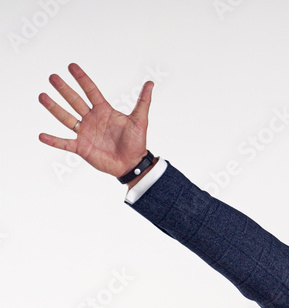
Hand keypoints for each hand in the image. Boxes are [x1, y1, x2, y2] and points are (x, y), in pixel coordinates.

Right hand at [38, 63, 152, 177]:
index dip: (82, 79)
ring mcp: (85, 133)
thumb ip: (143, 101)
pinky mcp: (81, 148)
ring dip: (54, 108)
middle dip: (64, 89)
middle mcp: (91, 119)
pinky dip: (53, 141)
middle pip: (75, 101)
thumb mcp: (140, 120)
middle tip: (52, 77)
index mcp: (104, 111)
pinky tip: (42, 135)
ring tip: (42, 96)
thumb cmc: (137, 142)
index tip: (71, 66)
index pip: (91, 91)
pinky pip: (64, 143)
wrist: (133, 164)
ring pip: (66, 118)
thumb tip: (151, 83)